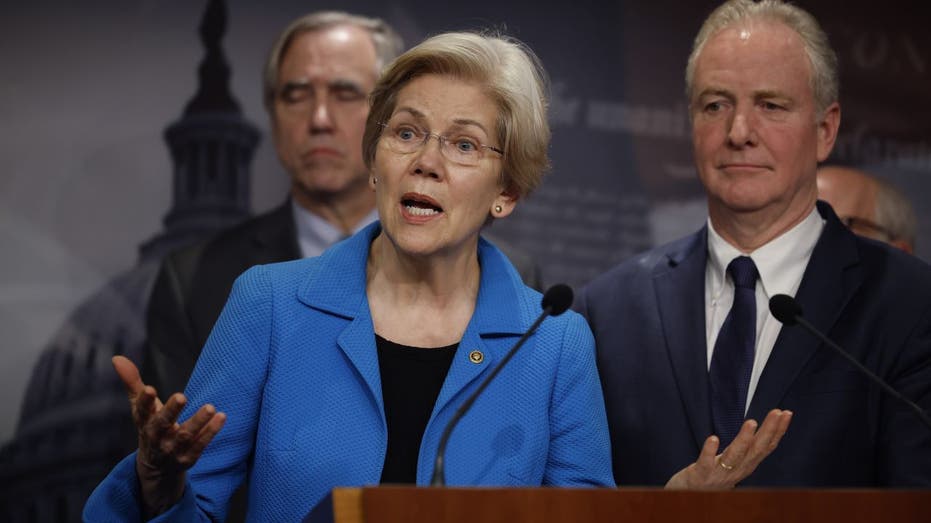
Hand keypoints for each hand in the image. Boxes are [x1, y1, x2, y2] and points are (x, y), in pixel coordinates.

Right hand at [112, 355, 225, 514]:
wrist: (157, 469)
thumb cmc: (151, 427)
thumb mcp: (141, 408)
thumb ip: (132, 383)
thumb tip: (117, 357)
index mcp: (144, 423)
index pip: (141, 412)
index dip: (145, 401)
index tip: (150, 389)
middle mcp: (156, 437)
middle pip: (162, 424)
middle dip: (171, 411)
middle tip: (181, 396)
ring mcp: (172, 450)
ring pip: (184, 436)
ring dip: (197, 422)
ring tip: (210, 407)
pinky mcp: (188, 458)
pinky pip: (200, 445)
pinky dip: (210, 432)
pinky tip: (221, 416)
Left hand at [665, 409, 791, 488]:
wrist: (691, 497)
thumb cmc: (714, 475)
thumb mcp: (734, 461)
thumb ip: (745, 448)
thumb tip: (760, 426)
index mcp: (746, 465)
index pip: (766, 447)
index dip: (777, 431)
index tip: (786, 413)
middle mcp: (737, 470)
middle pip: (756, 449)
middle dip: (768, 430)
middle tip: (777, 412)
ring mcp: (719, 473)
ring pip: (734, 456)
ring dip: (744, 439)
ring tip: (751, 422)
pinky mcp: (700, 474)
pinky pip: (706, 462)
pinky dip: (710, 451)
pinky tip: (713, 438)